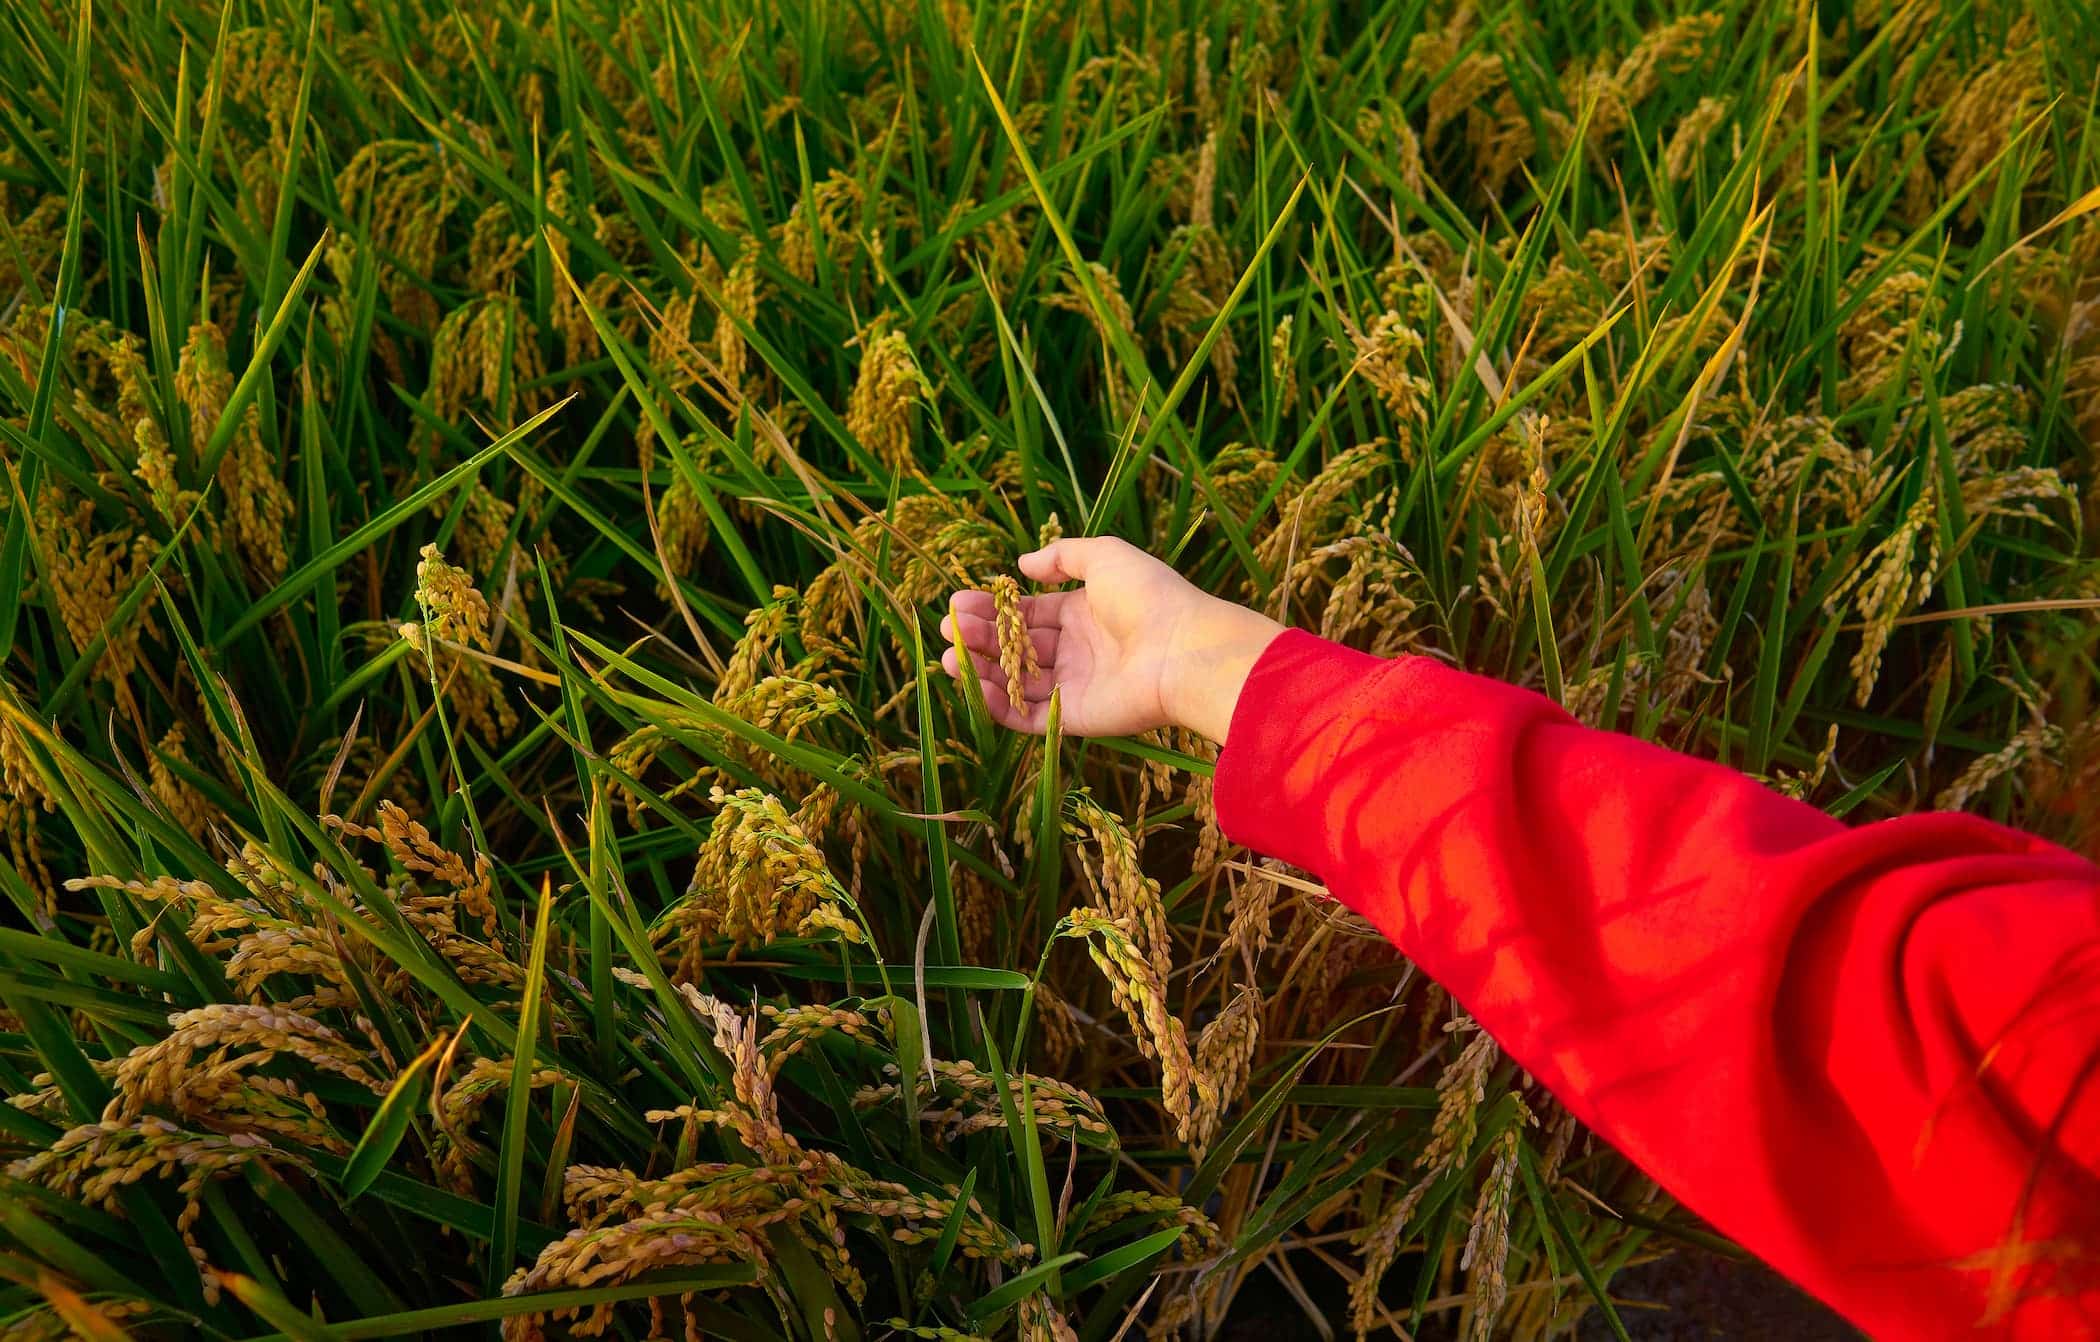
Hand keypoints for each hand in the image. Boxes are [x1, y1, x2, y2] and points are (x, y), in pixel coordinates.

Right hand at [940, 536, 1283, 740]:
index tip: (959, 602)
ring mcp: (1074, 686)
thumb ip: (1062, 555)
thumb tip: (1023, 564)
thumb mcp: (1105, 555)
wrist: (1181, 648)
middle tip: (948, 625)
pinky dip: (997, 704)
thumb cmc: (1148, 596)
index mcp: (1083, 614)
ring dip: (981, 669)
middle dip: (981, 636)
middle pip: (1016, 646)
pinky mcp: (1073, 717)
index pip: (1028, 613)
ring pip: (1016, 682)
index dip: (994, 609)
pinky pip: (1026, 716)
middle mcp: (1076, 651)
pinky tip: (973, 683)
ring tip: (949, 655)